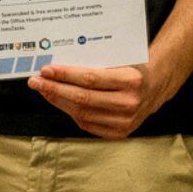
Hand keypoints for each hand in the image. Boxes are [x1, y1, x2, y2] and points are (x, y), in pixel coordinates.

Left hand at [30, 57, 168, 140]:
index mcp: (131, 80)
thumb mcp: (120, 58)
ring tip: (44, 91)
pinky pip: (86, 124)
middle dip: (55, 89)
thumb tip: (58, 67)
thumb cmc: (133, 67)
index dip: (65, 75)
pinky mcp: (119, 133)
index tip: (46, 70)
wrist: (156, 87)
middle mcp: (129, 103)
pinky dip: (70, 112)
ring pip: (81, 113)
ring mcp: (125, 121)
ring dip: (58, 101)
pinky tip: (59, 102)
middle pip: (82, 98)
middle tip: (36, 82)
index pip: (90, 79)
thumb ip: (95, 62)